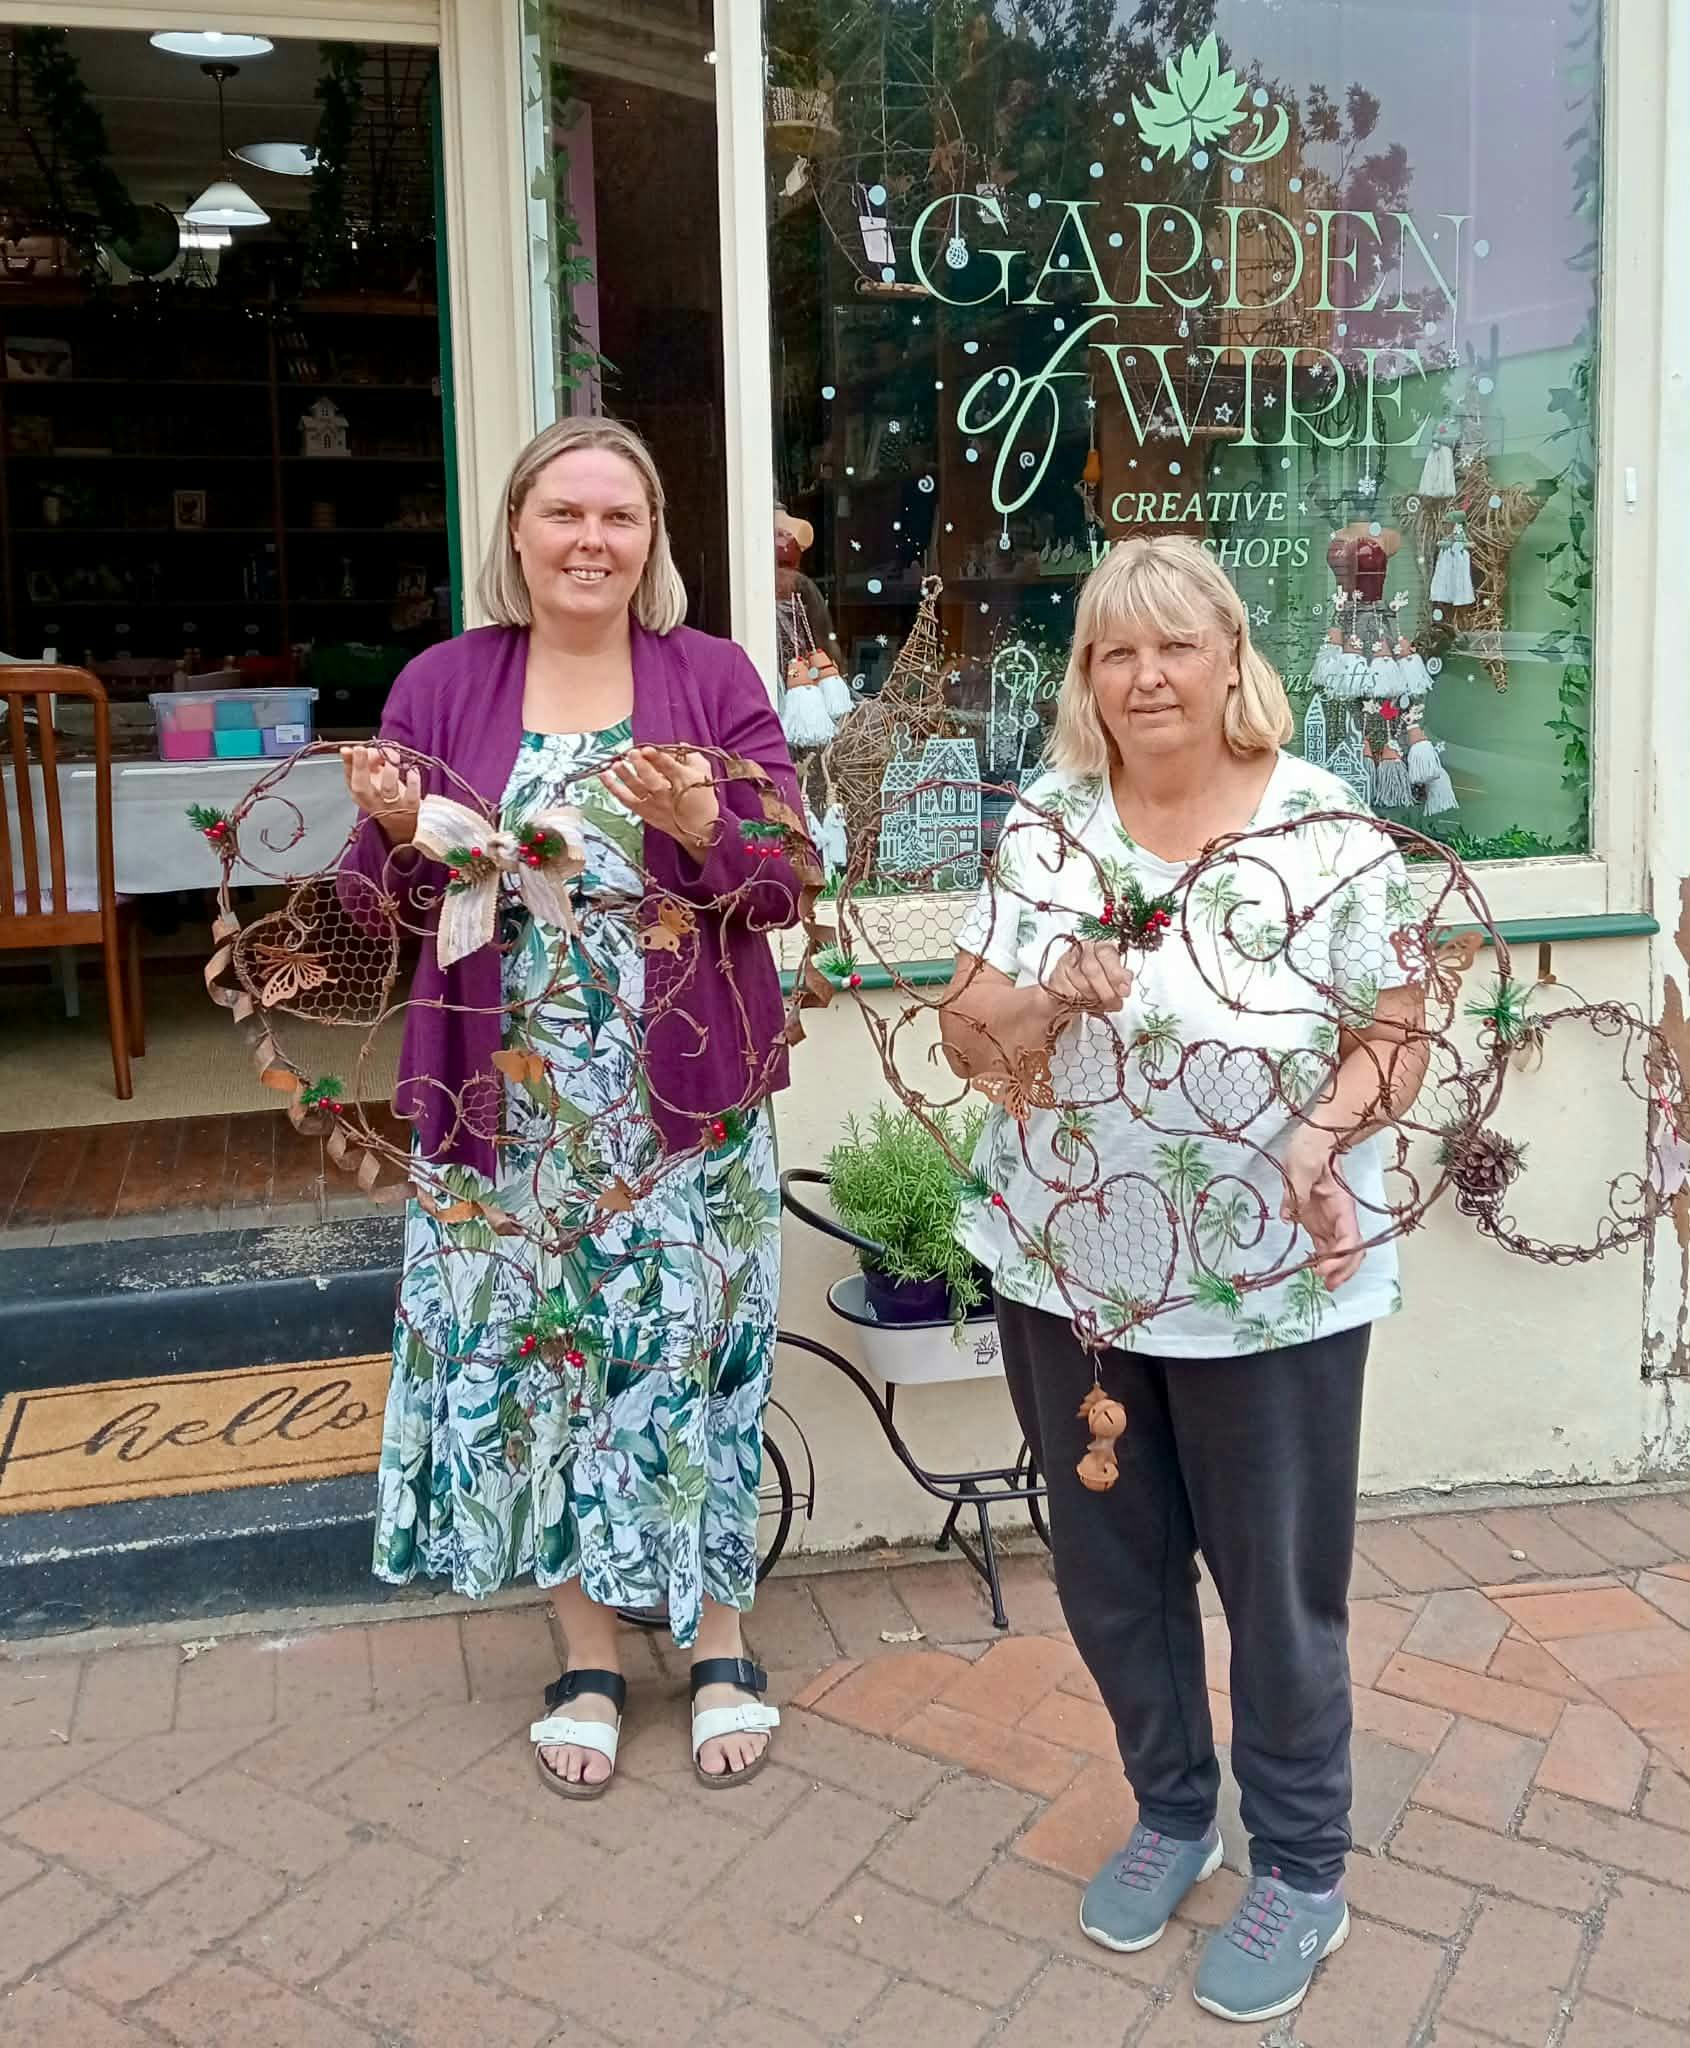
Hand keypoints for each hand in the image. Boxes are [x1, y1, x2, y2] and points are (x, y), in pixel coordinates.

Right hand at [341, 743, 420, 844]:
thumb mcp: (368, 781)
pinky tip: (411, 769)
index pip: (351, 780)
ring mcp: (391, 806)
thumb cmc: (383, 796)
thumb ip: (358, 764)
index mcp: (360, 795)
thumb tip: (347, 749)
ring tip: (393, 755)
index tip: (356, 748)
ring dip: (390, 767)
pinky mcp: (410, 807)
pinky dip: (412, 779)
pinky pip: (411, 794)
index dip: (351, 764)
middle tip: (366, 749)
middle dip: (362, 766)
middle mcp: (373, 803)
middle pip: (362, 787)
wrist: (402, 822)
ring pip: (388, 788)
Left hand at [600, 746, 720, 858]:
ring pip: (637, 790)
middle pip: (652, 780)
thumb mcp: (703, 772)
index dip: (658, 758)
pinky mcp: (645, 813)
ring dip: (625, 776)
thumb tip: (679, 745)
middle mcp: (668, 795)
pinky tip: (604, 776)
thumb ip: (691, 756)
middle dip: (641, 766)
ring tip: (615, 764)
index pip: (670, 768)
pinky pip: (627, 801)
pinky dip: (614, 789)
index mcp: (684, 781)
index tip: (647, 749)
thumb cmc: (702, 796)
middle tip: (631, 754)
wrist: (700, 828)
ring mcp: (655, 806)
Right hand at [1040, 937, 1132, 1020]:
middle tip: (1114, 1003)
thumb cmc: (1096, 980)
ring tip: (1101, 1004)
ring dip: (1094, 998)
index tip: (1124, 991)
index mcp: (1101, 945)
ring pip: (1081, 983)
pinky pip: (1069, 992)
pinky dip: (1080, 1002)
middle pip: (1092, 970)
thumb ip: (1122, 978)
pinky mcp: (1056, 977)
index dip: (1116, 974)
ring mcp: (1066, 962)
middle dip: (1106, 991)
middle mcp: (1083, 949)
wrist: (1071, 988)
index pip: (1107, 954)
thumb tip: (1126, 984)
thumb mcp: (1113, 977)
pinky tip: (1086, 1003)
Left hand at [1280, 1126, 1363, 1289]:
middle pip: (1350, 1250)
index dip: (1341, 1256)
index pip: (1350, 1238)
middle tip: (1328, 1286)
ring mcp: (1329, 1220)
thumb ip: (1296, 1192)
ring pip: (1339, 1251)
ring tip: (1323, 1284)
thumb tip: (1289, 1216)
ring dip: (1334, 1269)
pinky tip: (1312, 1269)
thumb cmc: (1311, 1149)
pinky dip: (1321, 1259)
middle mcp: (1340, 1217)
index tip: (1323, 1268)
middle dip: (1343, 1270)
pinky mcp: (1316, 1220)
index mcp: (1342, 1205)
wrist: (1313, 1140)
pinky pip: (1324, 1245)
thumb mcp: (1302, 1165)